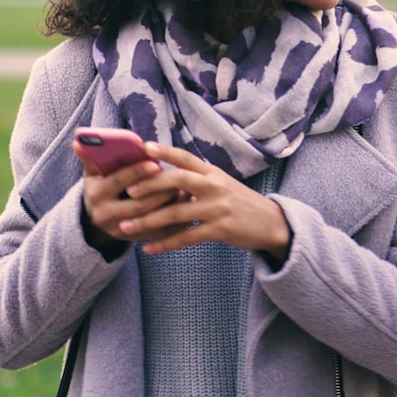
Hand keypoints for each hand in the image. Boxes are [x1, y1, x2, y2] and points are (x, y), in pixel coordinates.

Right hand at [77, 143, 182, 257]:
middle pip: (137, 204)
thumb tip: (79, 141)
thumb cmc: (101, 186)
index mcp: (96, 194)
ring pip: (150, 220)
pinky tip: (186, 209)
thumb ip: (92, 158)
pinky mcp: (134, 240)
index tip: (156, 164)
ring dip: (169, 206)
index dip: (137, 172)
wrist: (97, 218)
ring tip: (186, 191)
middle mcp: (105, 215)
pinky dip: (173, 222)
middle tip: (179, 179)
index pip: (118, 182)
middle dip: (159, 191)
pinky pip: (157, 233)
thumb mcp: (94, 173)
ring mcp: (120, 230)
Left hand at [111, 143, 292, 260]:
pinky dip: (165, 244)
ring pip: (176, 213)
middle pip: (178, 181)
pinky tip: (148, 249)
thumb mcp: (222, 184)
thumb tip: (165, 177)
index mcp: (213, 172)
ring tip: (126, 227)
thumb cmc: (240, 203)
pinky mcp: (220, 230)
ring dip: (148, 221)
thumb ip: (197, 180)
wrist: (271, 223)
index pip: (186, 158)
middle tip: (129, 191)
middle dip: (151, 186)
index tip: (143, 147)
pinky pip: (186, 237)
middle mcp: (215, 186)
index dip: (165, 151)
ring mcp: (217, 208)